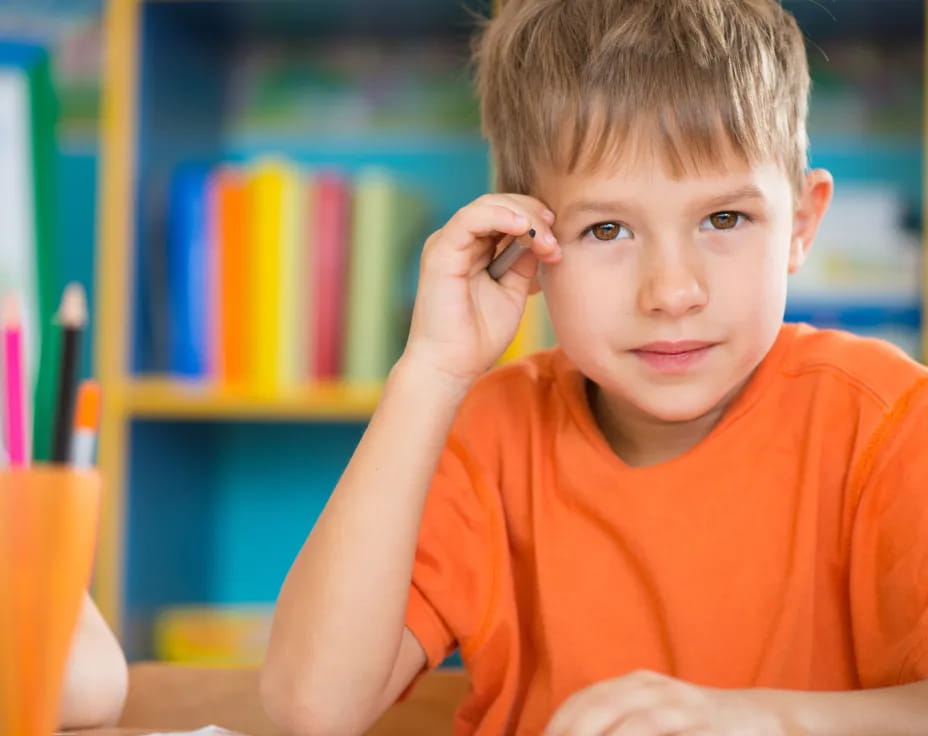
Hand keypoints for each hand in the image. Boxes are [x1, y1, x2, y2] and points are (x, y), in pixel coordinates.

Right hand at [402, 193, 559, 384]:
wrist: (452, 366)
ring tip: (543, 239)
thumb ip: (524, 262)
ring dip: (523, 217)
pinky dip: (500, 216)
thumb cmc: (478, 336)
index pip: (506, 215)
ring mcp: (447, 243)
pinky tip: (524, 227)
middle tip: (554, 242)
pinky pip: (471, 218)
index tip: (557, 244)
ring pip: (487, 205)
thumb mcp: (513, 291)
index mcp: (473, 248)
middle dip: (534, 217)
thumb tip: (543, 237)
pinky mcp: (440, 251)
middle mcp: (459, 240)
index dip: (536, 221)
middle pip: (500, 205)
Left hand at [544, 670, 788, 735]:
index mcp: (635, 685)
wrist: (762, 718)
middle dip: (571, 732)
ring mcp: (681, 706)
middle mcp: (653, 689)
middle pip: (599, 707)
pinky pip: (666, 735)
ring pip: (633, 724)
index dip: (557, 723)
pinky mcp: (704, 726)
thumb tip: (571, 735)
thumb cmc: (696, 725)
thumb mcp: (654, 718)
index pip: (584, 699)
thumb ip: (620, 725)